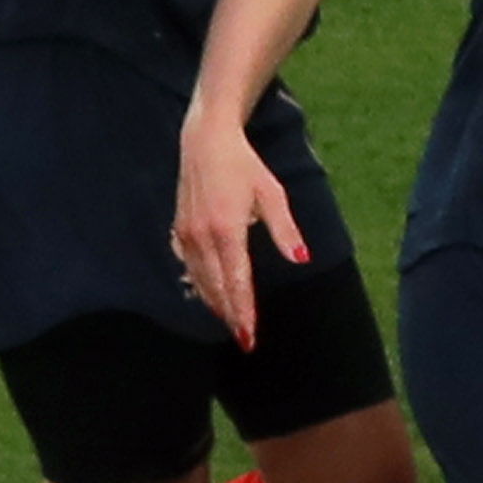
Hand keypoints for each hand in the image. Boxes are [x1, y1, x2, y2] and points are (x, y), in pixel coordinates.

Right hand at [169, 113, 302, 350]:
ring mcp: (187, 235)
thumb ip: (285, 230)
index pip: (236, 281)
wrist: (205, 142)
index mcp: (227, 229)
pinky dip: (202, 286)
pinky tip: (212, 297)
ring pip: (201, 281)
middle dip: (231, 315)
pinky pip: (190, 268)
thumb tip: (301, 258)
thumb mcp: (272, 194)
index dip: (244, 311)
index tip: (250, 336)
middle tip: (245, 340)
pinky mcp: (180, 231)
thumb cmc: (244, 166)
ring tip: (233, 324)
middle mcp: (202, 236)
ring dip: (216, 304)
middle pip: (217, 288)